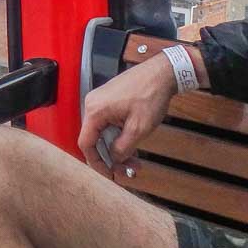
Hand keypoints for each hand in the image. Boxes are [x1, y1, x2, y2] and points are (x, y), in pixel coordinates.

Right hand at [78, 55, 176, 176]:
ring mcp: (101, 101)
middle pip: (95, 139)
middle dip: (111, 157)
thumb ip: (123, 147)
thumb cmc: (150, 95)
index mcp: (95, 110)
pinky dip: (119, 137)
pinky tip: (133, 145)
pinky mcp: (110, 100)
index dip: (96, 163)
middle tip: (128, 169)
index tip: (109, 174)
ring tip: (135, 160)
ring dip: (117, 148)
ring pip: (104, 133)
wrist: (161, 73)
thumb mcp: (138, 128)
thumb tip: (114, 159)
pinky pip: (109, 124)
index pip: (86, 143)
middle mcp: (93, 104)